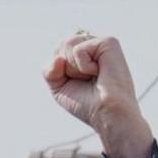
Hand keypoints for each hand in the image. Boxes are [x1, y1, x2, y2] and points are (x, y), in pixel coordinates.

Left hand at [43, 33, 151, 157]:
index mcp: (82, 55)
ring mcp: (99, 43)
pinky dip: (83, 66)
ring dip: (74, 67)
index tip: (77, 84)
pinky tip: (99, 72)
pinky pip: (79, 49)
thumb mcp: (59, 89)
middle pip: (60, 46)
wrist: (107, 114)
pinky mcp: (108, 42)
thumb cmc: (87, 105)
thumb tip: (58, 59)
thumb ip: (49, 72)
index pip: (57, 51)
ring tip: (92, 76)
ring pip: (67, 43)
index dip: (58, 71)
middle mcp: (91, 46)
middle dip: (65, 68)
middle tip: (85, 80)